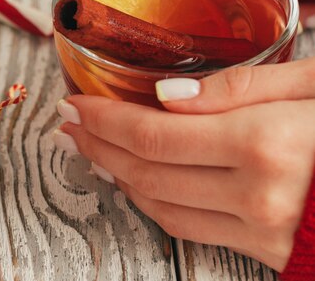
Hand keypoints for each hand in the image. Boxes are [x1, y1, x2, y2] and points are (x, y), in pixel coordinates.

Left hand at [53, 57, 314, 270]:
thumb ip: (241, 85)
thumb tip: (166, 95)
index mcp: (267, 142)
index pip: (153, 134)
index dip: (103, 118)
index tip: (74, 103)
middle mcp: (257, 193)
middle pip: (145, 170)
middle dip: (97, 144)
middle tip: (68, 122)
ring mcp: (260, 229)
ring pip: (159, 203)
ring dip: (115, 173)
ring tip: (88, 147)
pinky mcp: (265, 249)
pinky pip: (187, 226)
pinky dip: (150, 200)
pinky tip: (132, 178)